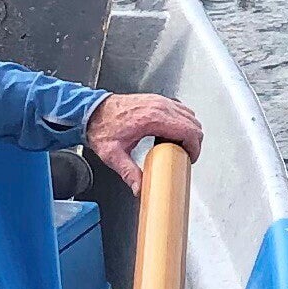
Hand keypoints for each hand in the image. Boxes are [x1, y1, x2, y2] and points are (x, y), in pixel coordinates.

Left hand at [80, 92, 203, 189]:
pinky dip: (182, 122)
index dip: (194, 147)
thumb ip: (129, 173)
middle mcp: (159, 106)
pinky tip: (169, 134)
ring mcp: (159, 100)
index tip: (189, 158)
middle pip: (193, 123)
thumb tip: (140, 188)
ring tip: (176, 146)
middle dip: (194, 142)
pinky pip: (180, 109)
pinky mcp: (157, 100)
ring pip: (189, 115)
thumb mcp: (113, 155)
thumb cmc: (102, 127)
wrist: (92, 110)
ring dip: (188, 131)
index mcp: (153, 118)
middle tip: (184, 155)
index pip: (188, 130)